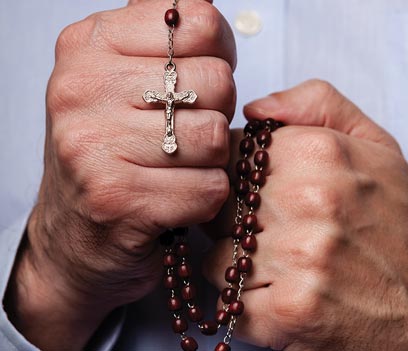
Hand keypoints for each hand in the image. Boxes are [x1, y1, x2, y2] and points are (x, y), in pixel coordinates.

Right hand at [4, 1, 235, 348]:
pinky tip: (176, 199)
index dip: (216, 57)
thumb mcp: (118, 82)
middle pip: (216, 82)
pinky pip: (210, 189)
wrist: (73, 232)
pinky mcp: (117, 201)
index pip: (199, 22)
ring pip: (215, 138)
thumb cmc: (108, 154)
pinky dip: (205, 198)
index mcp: (88, 46)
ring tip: (177, 169)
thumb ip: (159, 42)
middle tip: (186, 135)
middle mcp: (83, 90)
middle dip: (215, 114)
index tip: (197, 83)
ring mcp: (95, 147)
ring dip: (210, 162)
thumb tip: (206, 11)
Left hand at [204, 80, 407, 349]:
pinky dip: (242, 302)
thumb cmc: (391, 223)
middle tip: (272, 234)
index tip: (255, 194)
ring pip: (215, 252)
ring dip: (237, 263)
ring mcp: (295, 258)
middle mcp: (305, 201)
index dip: (235, 178)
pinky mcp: (286, 313)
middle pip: (219, 203)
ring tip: (281, 268)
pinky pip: (226, 298)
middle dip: (232, 220)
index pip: (230, 155)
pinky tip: (278, 298)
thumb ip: (315, 104)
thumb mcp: (372, 144)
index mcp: (318, 153)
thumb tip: (255, 108)